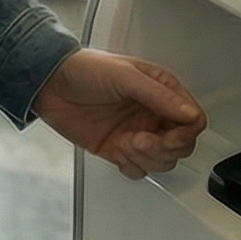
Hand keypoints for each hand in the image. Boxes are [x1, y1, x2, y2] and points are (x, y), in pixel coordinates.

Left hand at [35, 49, 207, 180]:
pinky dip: (132, 167)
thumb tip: (189, 114)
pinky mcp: (119, 149)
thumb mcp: (125, 76)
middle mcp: (153, 113)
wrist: (48, 84)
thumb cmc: (84, 69)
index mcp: (161, 90)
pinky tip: (119, 153)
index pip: (192, 119)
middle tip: (140, 140)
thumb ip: (159, 96)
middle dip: (163, 148)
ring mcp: (137, 133)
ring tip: (125, 143)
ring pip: (162, 161)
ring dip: (146, 158)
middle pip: (181, 145)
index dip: (185, 133)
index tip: (167, 136)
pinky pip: (139, 170)